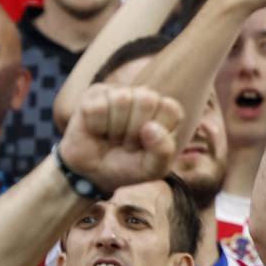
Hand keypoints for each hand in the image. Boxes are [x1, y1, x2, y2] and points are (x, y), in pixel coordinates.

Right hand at [57, 84, 184, 191]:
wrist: (94, 173)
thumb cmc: (129, 167)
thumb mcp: (152, 169)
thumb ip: (163, 151)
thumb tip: (150, 127)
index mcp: (166, 112)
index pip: (170, 109)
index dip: (157, 133)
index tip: (147, 146)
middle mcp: (145, 97)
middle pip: (147, 100)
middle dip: (134, 131)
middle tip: (127, 143)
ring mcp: (120, 92)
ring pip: (121, 100)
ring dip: (115, 129)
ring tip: (114, 138)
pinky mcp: (95, 94)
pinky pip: (98, 107)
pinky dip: (97, 126)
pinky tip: (98, 130)